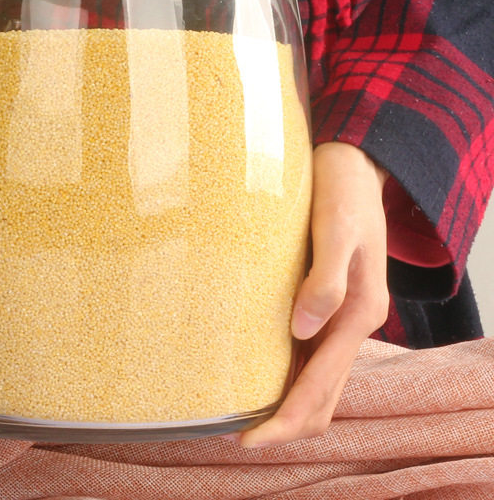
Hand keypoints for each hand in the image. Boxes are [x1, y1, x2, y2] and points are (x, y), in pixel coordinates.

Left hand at [238, 142, 389, 447]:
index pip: (321, 385)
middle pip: (324, 394)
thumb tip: (301, 330)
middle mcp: (354, 320)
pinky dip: (291, 375)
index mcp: (360, 310)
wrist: (354, 162)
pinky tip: (260, 371)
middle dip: (287, 422)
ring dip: (289, 403)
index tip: (249, 439)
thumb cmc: (342, 189)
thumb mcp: (336, 227)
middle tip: (241, 438)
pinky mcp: (329, 300)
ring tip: (246, 416)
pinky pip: (312, 352)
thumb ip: (325, 279)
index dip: (286, 418)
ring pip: (320, 379)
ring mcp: (342, 314)